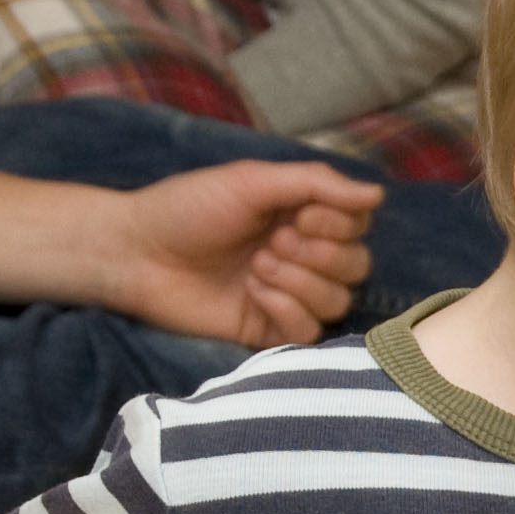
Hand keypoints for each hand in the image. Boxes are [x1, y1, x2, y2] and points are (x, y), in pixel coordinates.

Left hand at [107, 160, 380, 345]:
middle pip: (357, 266)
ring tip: (258, 267)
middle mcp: (302, 255)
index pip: (358, 226)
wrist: (137, 252)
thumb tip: (378, 194)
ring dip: (301, 281)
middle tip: (273, 242)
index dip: (338, 225)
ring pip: (338, 300)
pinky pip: (311, 332)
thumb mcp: (252, 181)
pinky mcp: (268, 330)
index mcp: (302, 216)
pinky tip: (254, 293)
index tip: (297, 216)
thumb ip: (316, 184)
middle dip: (319, 254)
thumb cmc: (188, 207)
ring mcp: (287, 294)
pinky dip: (288, 310)